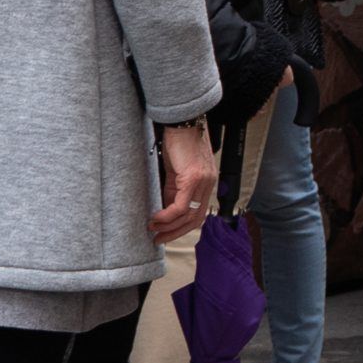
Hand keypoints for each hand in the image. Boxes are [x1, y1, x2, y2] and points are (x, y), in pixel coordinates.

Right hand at [151, 122, 214, 241]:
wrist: (183, 123)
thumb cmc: (179, 143)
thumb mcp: (177, 172)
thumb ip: (174, 190)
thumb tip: (164, 210)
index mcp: (207, 183)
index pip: (199, 214)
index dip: (182, 228)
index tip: (166, 235)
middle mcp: (209, 184)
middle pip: (196, 220)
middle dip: (176, 233)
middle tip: (158, 240)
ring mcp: (204, 181)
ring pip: (188, 215)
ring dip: (168, 227)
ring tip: (152, 230)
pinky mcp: (194, 177)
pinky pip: (181, 205)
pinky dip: (167, 216)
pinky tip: (155, 219)